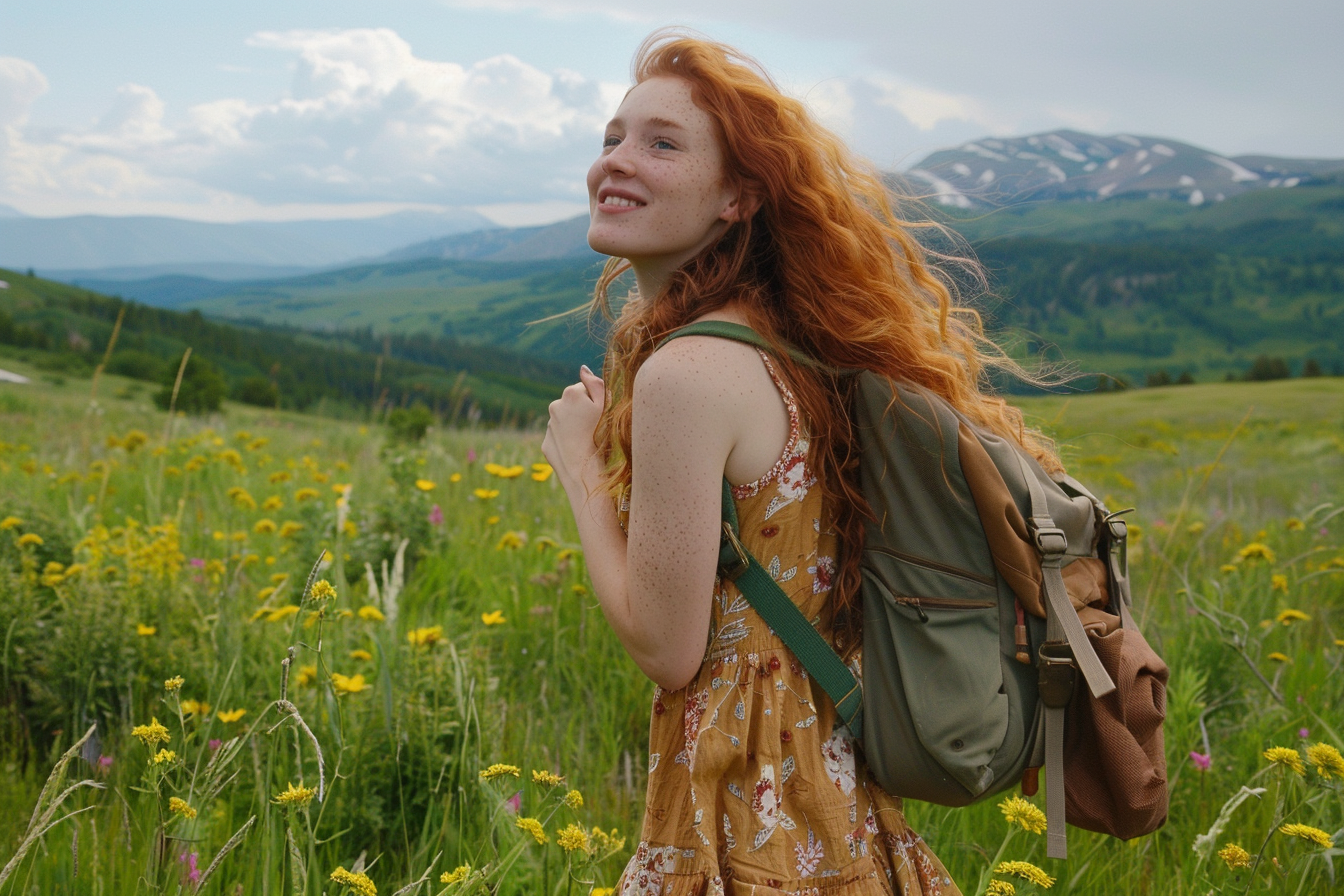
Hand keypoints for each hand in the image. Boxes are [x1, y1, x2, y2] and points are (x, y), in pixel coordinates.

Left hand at [542, 365, 605, 492]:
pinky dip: (566, 441)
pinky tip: (577, 450)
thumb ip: (595, 384)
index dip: (596, 401)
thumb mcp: (605, 406)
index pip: (585, 389)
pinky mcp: (546, 443)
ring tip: (586, 441)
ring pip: (565, 421)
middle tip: (594, 428)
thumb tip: (583, 369)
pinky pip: (559, 437)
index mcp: (571, 393)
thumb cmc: (600, 435)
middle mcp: (555, 406)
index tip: (600, 414)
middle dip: (582, 412)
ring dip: (574, 426)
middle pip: (573, 404)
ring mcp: (549, 425)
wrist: (584, 469)